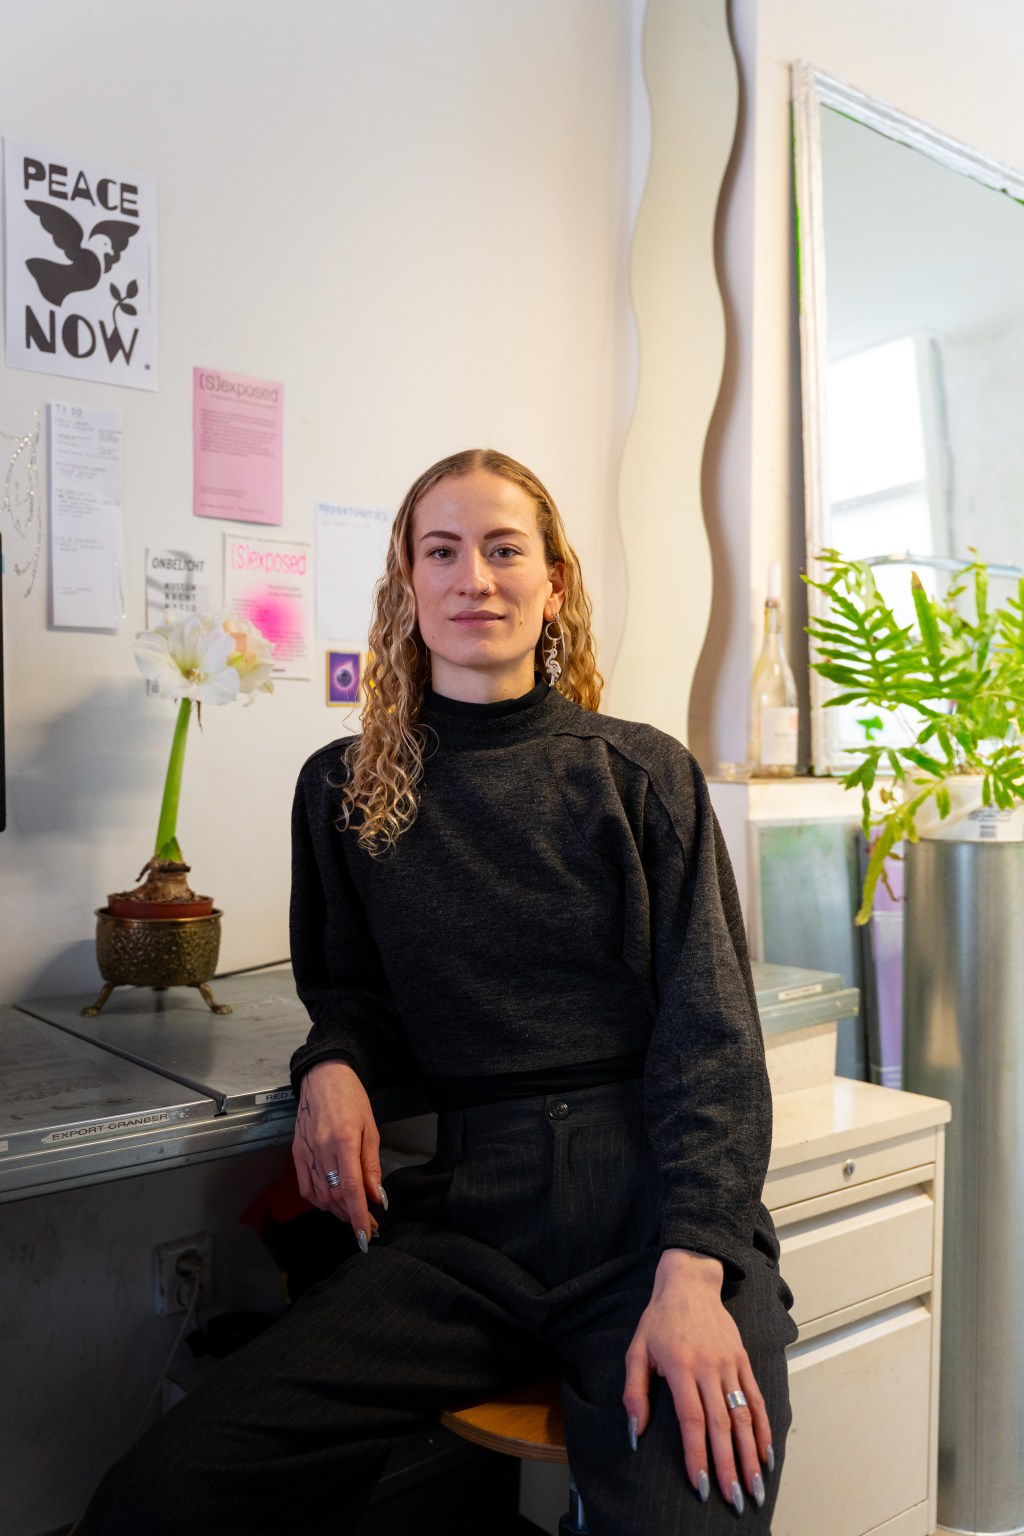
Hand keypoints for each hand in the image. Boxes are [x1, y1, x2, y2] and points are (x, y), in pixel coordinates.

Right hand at [291, 1061, 387, 1252]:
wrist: (323, 1077)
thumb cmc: (351, 1098)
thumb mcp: (370, 1128)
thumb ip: (371, 1165)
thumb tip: (377, 1196)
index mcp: (343, 1141)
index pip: (350, 1189)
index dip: (358, 1216)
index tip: (365, 1236)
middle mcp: (322, 1150)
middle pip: (335, 1197)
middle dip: (352, 1217)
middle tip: (370, 1226)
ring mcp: (306, 1153)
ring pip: (320, 1196)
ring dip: (337, 1212)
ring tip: (354, 1216)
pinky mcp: (297, 1153)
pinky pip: (306, 1187)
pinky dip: (319, 1201)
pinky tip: (332, 1203)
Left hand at [623, 1248, 772, 1512]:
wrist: (690, 1281)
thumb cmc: (659, 1318)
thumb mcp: (637, 1350)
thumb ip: (634, 1392)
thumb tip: (635, 1431)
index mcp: (680, 1366)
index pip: (692, 1419)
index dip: (698, 1454)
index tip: (702, 1485)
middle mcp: (709, 1367)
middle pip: (722, 1423)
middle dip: (729, 1464)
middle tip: (735, 1499)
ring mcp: (729, 1363)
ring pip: (743, 1415)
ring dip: (750, 1453)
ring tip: (755, 1486)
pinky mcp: (742, 1360)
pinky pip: (756, 1398)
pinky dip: (763, 1427)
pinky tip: (766, 1453)